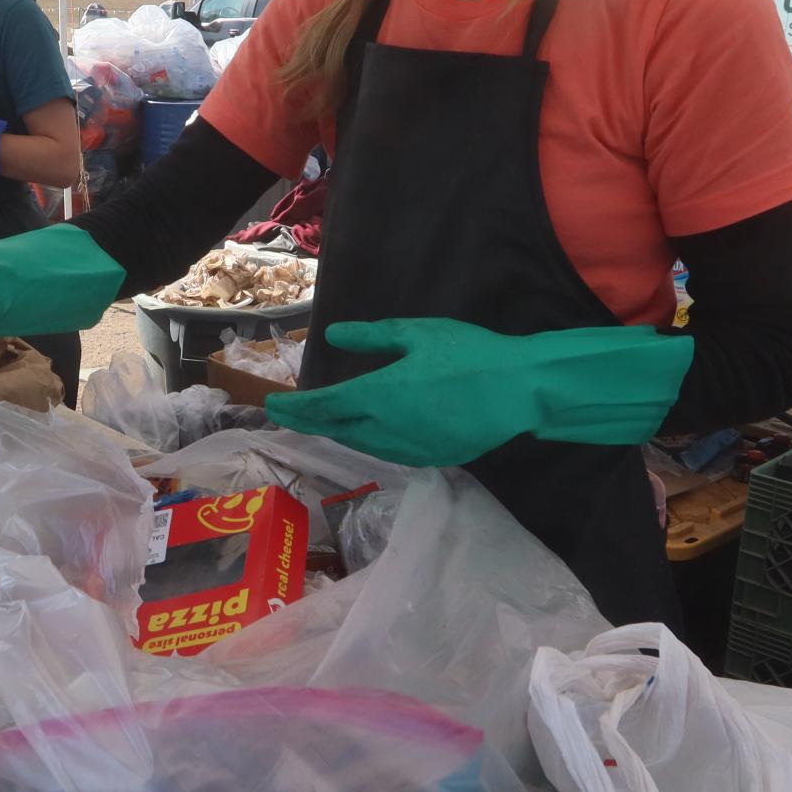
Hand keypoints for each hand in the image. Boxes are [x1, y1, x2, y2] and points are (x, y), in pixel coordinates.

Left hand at [265, 319, 694, 464]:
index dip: (294, 406)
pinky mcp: (430, 457)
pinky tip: (366, 433)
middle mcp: (387, 428)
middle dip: (309, 421)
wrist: (519, 391)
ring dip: (338, 432)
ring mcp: (409, 448)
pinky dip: (367, 441)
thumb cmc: (470, 354)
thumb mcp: (419, 334)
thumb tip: (334, 335)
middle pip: (336, 428)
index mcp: (379, 394)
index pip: (323, 405)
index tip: (272, 405)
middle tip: (288, 414)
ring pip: (360, 444)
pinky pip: (386, 452)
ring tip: (322, 422)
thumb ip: (373, 337)